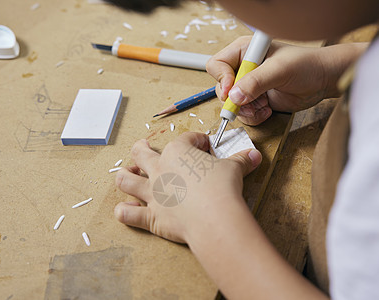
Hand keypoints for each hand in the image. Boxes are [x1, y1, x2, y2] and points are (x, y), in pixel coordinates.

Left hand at [113, 132, 261, 243]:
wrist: (214, 217)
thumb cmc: (222, 188)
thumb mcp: (234, 168)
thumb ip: (241, 160)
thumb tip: (254, 155)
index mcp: (178, 152)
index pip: (186, 139)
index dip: (197, 141)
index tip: (205, 146)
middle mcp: (159, 169)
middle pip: (142, 153)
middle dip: (142, 148)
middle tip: (144, 146)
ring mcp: (152, 192)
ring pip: (126, 180)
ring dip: (125, 176)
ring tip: (127, 173)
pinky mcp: (151, 216)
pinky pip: (128, 214)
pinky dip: (124, 211)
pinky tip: (125, 209)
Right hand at [207, 37, 366, 124]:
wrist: (324, 80)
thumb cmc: (307, 65)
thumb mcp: (279, 70)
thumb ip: (256, 82)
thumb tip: (233, 96)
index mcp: (245, 52)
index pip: (217, 65)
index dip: (221, 79)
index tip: (231, 91)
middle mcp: (244, 68)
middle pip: (222, 88)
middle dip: (235, 100)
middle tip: (250, 104)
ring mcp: (250, 86)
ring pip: (232, 104)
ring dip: (246, 110)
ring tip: (264, 106)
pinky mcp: (257, 100)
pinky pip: (244, 113)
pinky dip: (253, 116)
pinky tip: (267, 110)